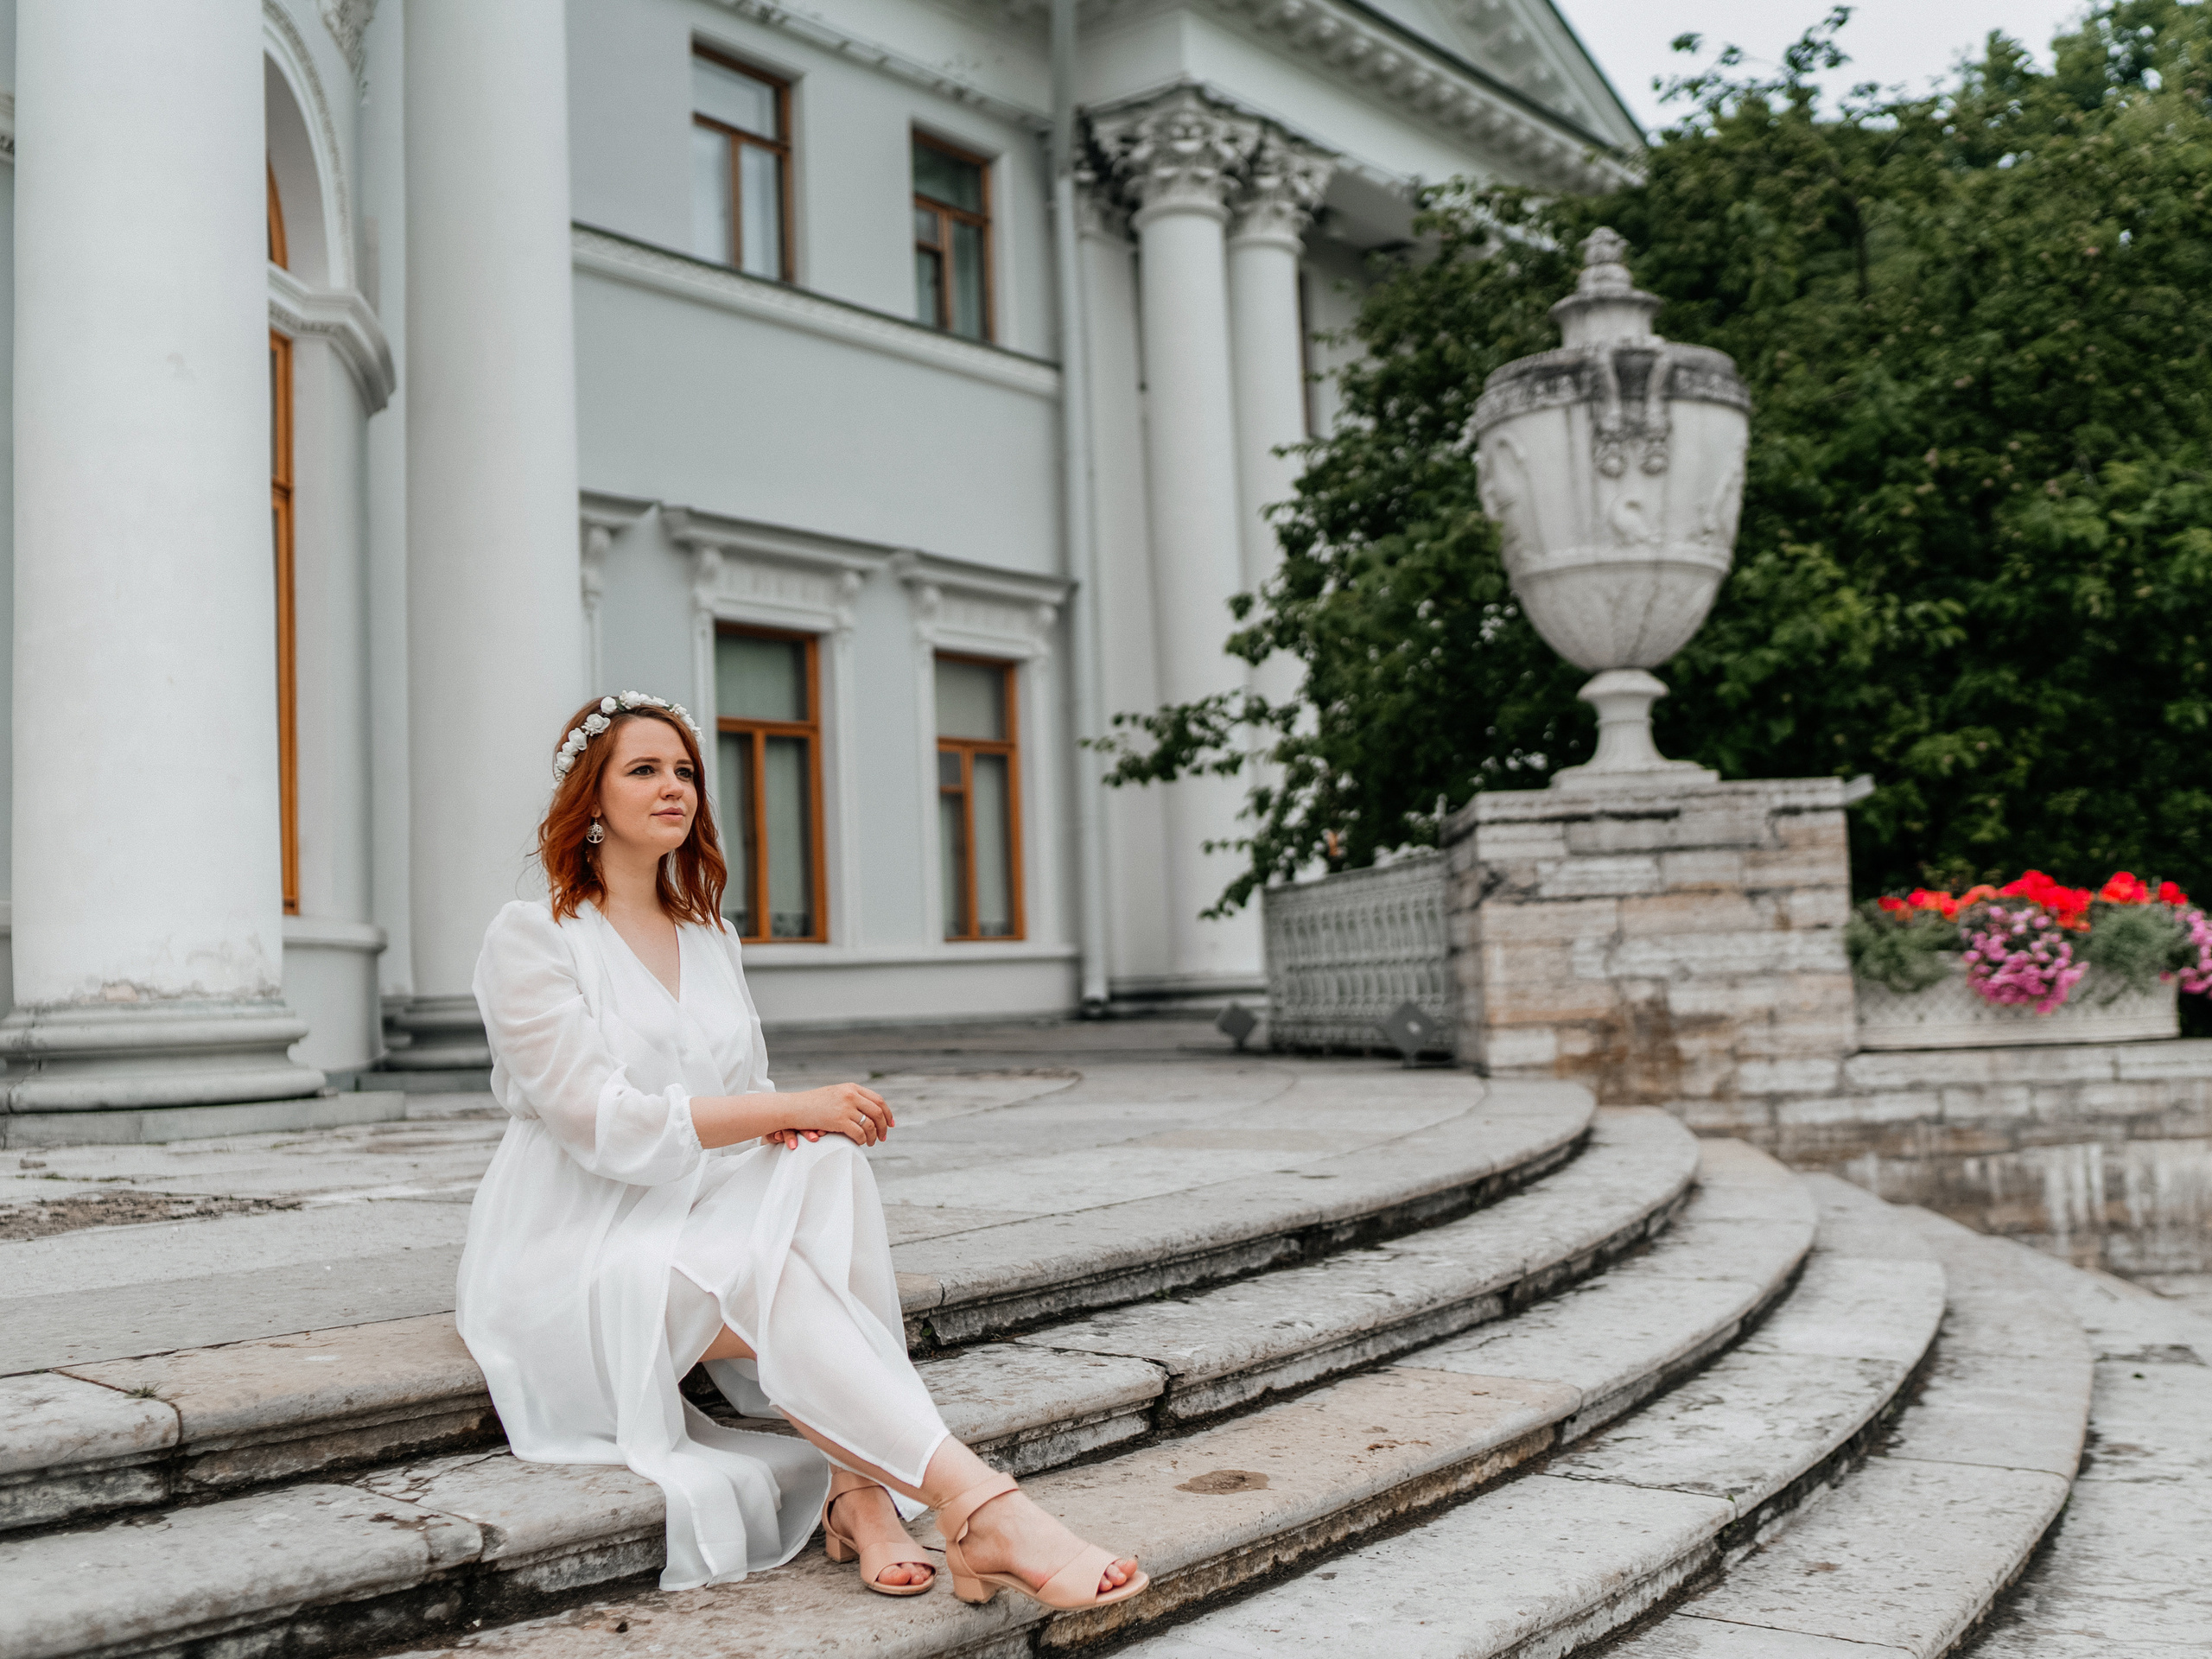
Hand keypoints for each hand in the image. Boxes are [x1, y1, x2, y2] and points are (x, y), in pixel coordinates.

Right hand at [768, 1082, 893, 1147]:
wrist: (794, 1107)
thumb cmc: (813, 1104)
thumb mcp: (834, 1094)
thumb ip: (851, 1098)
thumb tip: (868, 1109)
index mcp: (852, 1088)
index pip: (878, 1100)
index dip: (887, 1113)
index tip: (890, 1124)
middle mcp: (851, 1095)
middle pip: (878, 1112)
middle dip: (884, 1126)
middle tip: (883, 1137)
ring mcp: (846, 1107)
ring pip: (870, 1124)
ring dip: (874, 1136)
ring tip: (872, 1142)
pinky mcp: (839, 1120)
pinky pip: (859, 1133)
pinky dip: (862, 1140)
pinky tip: (860, 1143)